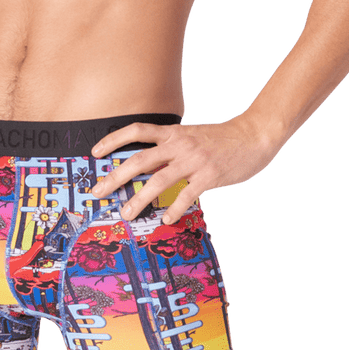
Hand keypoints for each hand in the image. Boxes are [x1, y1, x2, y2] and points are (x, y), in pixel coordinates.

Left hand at [90, 112, 281, 224]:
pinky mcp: (209, 175)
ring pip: (158, 180)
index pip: (136, 130)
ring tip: (127, 213)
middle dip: (115, 177)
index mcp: (173, 133)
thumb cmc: (221, 139)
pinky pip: (186, 195)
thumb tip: (147, 165)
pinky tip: (165, 219)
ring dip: (139, 199)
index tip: (95, 152)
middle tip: (99, 192)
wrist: (253, 135)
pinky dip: (174, 208)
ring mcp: (194, 160)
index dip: (113, 139)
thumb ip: (171, 147)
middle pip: (139, 160)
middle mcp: (179, 145)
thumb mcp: (191, 136)